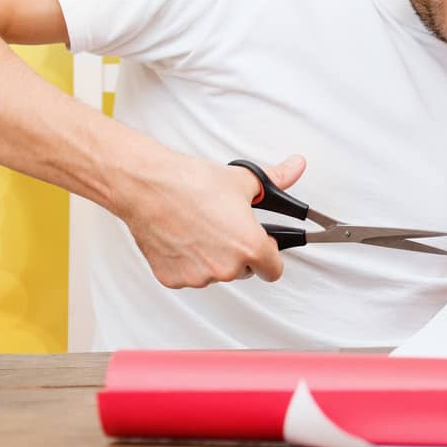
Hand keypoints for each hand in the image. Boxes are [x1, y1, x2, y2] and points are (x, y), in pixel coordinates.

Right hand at [119, 152, 303, 287]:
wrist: (150, 188)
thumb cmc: (193, 185)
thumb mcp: (245, 179)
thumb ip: (277, 178)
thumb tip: (295, 167)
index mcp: (249, 247)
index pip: (274, 270)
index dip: (272, 256)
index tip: (266, 246)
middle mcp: (225, 268)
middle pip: (245, 270)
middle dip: (242, 253)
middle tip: (230, 228)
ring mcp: (197, 277)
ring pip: (217, 273)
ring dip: (216, 258)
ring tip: (205, 228)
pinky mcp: (172, 279)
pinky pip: (191, 275)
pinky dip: (190, 262)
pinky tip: (186, 238)